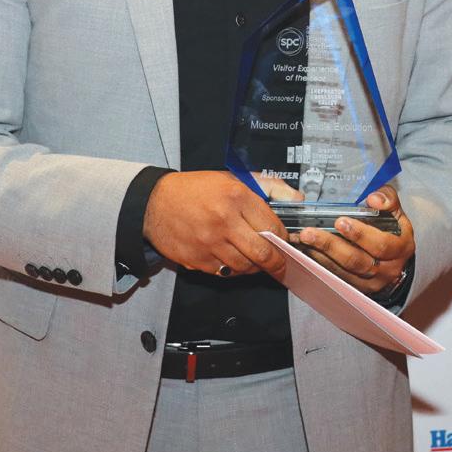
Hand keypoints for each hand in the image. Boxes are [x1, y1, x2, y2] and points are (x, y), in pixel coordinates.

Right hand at [143, 171, 288, 278]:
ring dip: (253, 267)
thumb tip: (296, 199)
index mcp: (236, 197)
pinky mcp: (197, 259)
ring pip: (244, 267)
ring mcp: (209, 243)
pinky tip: (229, 258)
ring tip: (252, 259)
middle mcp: (224, 221)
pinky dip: (230, 269)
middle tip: (280, 265)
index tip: (284, 242)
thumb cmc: (195, 190)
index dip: (283, 239)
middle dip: (276, 263)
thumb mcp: (233, 178)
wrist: (154, 202)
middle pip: (262, 254)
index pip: (273, 227)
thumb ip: (268, 187)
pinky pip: (223, 273)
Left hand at [296, 188, 412, 296]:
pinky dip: (320, 264)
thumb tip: (374, 199)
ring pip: (343, 272)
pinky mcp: (357, 289)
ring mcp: (371, 282)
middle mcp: (387, 269)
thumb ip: (388, 199)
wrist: (396, 260)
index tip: (340, 221)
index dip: (360, 234)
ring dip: (320, 255)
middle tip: (310, 233)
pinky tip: (307, 252)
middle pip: (357, 261)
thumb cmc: (394, 231)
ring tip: (304, 240)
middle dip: (331, 246)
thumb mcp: (397, 213)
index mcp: (400, 248)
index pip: (380, 244)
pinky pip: (336, 278)